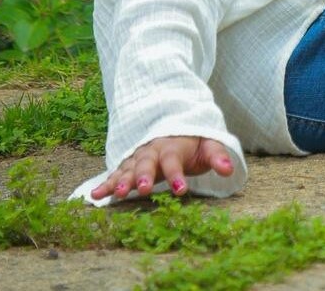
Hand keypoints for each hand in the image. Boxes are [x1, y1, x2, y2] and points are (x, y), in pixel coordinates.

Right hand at [90, 135, 233, 199]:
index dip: (177, 174)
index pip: (174, 160)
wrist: (175, 129)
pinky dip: (105, 184)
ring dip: (121, 181)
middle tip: (142, 189)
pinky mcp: (129, 166)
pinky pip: (116, 174)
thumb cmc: (193, 143)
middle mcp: (152, 151)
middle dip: (143, 176)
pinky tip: (95, 195)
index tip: (181, 189)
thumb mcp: (209, 145)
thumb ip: (217, 156)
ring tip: (114, 194)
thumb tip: (229, 170)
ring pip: (128, 169)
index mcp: (173, 146)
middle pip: (146, 163)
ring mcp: (138, 158)